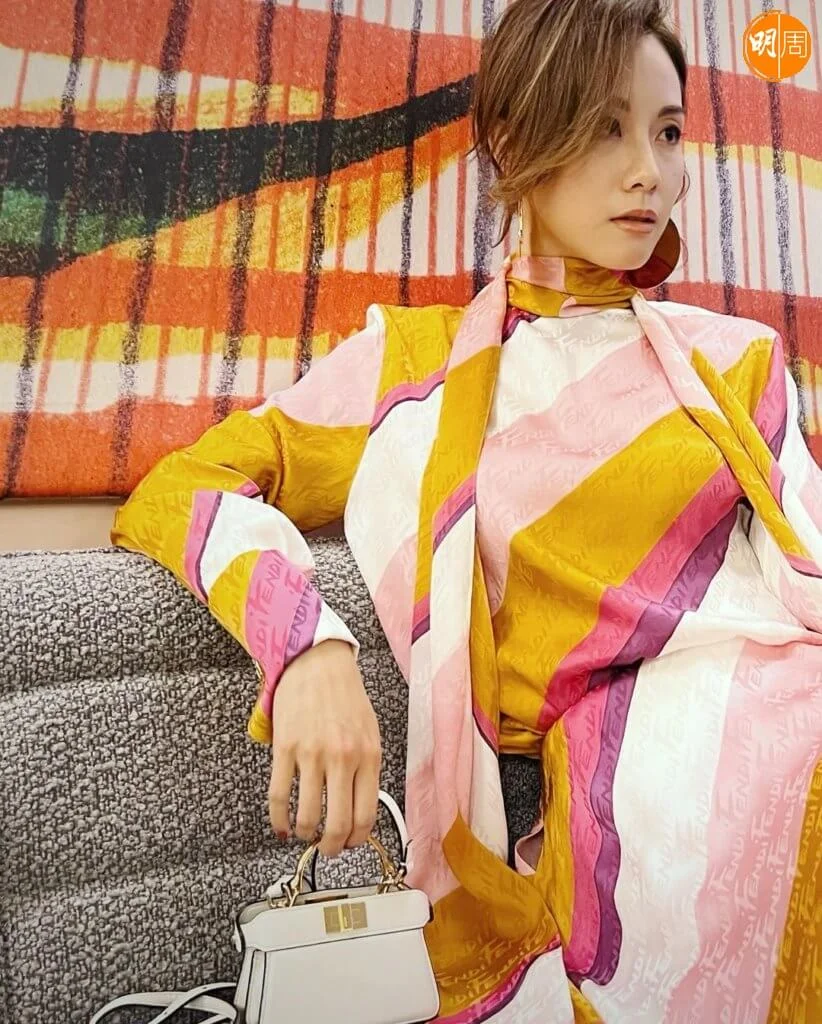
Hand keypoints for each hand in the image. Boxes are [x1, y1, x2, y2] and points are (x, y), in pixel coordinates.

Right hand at [267, 639, 381, 857]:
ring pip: (308, 816)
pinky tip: (282, 827)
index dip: (356, 840)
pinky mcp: (285, 748)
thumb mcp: (369, 732)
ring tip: (304, 835)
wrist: (318, 662)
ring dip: (305, 835)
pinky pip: (279, 796)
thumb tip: (359, 810)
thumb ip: (367, 769)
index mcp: (369, 755)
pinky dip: (279, 820)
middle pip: (338, 824)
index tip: (349, 845)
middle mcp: (343, 757)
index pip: (366, 815)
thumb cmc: (345, 696)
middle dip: (331, 847)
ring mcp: (312, 754)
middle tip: (326, 850)